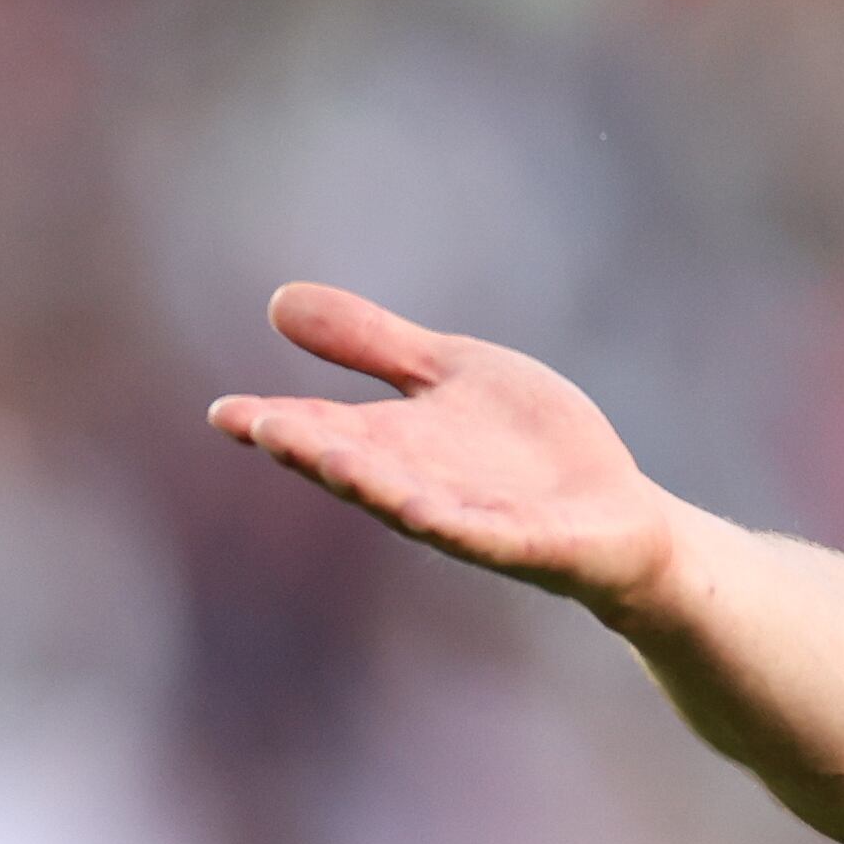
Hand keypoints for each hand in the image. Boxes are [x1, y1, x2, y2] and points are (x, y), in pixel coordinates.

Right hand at [207, 282, 679, 614]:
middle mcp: (421, 483)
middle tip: (259, 428)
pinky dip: (452, 523)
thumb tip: (278, 300)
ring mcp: (471, 519)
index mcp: (397, 443)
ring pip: (406, 502)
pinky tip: (418, 507)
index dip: (275, 422)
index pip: (323, 429)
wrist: (620, 514)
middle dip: (309, 448)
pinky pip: (482, 535)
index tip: (224, 413)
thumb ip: (374, 343)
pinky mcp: (526, 544)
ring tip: (319, 454)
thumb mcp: (452, 371)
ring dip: (364, 481)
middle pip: (355, 465)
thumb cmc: (531, 446)